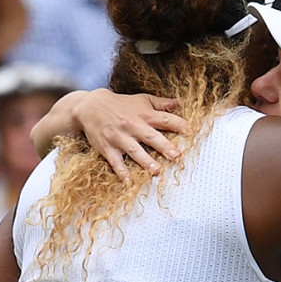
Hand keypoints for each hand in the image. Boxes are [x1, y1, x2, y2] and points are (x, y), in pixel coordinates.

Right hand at [72, 89, 188, 181]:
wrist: (90, 107)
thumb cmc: (121, 104)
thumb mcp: (141, 100)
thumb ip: (160, 103)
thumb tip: (179, 104)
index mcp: (144, 114)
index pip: (164, 119)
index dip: (178, 124)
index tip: (190, 131)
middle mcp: (132, 125)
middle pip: (150, 136)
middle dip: (164, 146)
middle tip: (176, 156)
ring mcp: (119, 137)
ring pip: (134, 150)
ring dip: (145, 161)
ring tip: (157, 171)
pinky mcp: (107, 148)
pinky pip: (115, 161)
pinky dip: (121, 172)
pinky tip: (128, 182)